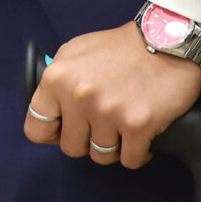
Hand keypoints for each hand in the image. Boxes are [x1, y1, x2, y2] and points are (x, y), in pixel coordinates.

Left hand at [22, 22, 200, 167]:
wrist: (166, 41)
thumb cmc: (120, 48)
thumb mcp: (74, 52)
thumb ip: (57, 82)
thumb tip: (49, 112)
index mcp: (57, 78)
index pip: (35, 129)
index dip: (52, 134)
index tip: (66, 130)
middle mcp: (78, 95)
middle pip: (71, 147)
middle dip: (87, 140)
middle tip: (102, 125)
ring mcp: (108, 111)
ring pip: (101, 157)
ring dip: (114, 146)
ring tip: (123, 125)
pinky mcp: (137, 124)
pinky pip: (130, 160)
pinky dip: (138, 153)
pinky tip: (142, 135)